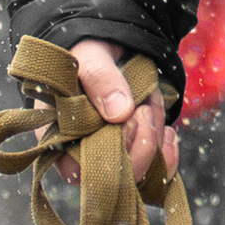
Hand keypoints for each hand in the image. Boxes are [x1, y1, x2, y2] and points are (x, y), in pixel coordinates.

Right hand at [60, 38, 176, 191]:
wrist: (108, 46)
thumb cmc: (86, 52)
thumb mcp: (88, 56)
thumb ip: (99, 78)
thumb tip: (119, 112)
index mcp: (56, 136)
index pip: (77, 171)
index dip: (107, 154)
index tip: (127, 120)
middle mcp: (80, 154)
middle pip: (114, 178)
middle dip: (140, 143)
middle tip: (144, 107)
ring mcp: (108, 157)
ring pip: (138, 173)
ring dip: (154, 139)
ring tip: (150, 102)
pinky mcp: (132, 155)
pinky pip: (153, 173)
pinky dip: (167, 155)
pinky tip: (168, 131)